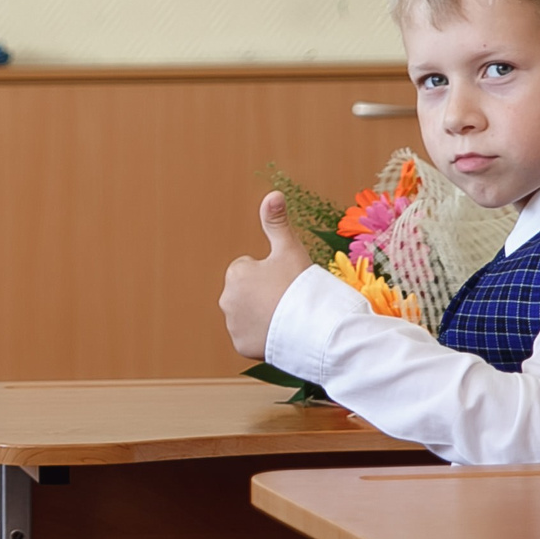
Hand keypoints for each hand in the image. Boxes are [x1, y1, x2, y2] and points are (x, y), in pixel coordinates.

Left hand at [220, 191, 304, 358]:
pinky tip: (280, 332)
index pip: (250, 270)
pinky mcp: (240, 345)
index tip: (285, 282)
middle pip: (247, 293)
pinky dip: (262, 335)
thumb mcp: (289, 249)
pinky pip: (250, 337)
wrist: (313, 327)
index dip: (270, 274)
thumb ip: (276, 222)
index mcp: (235, 273)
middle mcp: (226, 299)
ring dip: (262, 315)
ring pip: (248, 315)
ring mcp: (232, 324)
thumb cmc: (301, 285)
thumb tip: (273, 194)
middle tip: (287, 300)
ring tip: (285, 316)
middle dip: (262, 295)